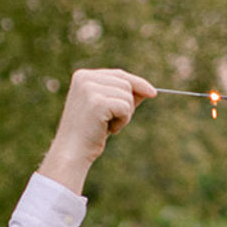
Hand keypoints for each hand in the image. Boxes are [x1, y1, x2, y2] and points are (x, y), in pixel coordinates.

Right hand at [37, 68, 154, 193]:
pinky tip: (108, 129)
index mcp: (83, 75)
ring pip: (128, 96)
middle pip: (126, 84)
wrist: (73, 151)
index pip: (119, 74)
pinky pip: (125, 107)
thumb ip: (124, 96)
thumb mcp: (108, 109)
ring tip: (107, 125)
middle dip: (128, 104)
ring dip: (125, 114)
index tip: (153, 93)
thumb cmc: (91, 132)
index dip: (138, 83)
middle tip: (112, 120)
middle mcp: (85, 77)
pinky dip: (123, 121)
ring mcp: (89, 88)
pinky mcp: (97, 101)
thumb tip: (150, 90)